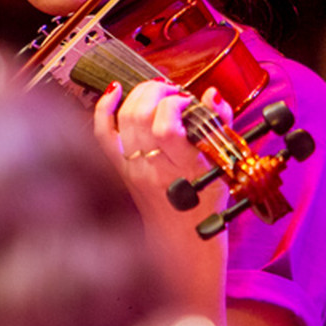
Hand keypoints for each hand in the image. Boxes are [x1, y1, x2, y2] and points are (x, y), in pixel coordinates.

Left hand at [93, 80, 234, 216]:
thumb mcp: (223, 165)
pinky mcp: (119, 167)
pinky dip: (105, 107)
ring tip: (157, 91)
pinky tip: (116, 90)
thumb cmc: (205, 200)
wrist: (180, 234)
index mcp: (183, 167)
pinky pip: (102, 132)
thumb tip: (212, 94)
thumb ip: (220, 124)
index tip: (188, 102)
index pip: (166, 127)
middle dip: (157, 92)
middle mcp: (153, 167)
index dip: (175, 104)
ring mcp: (132, 166)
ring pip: (124, 118)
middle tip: (173, 92)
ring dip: (139, 94)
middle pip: (140, 116)